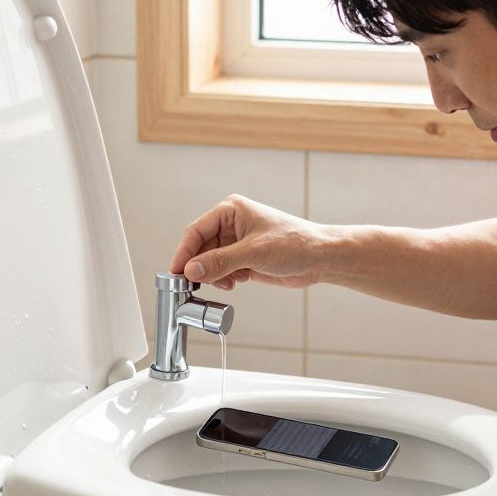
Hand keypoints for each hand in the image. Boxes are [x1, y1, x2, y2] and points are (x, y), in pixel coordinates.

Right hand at [168, 195, 323, 290]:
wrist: (320, 258)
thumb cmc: (294, 243)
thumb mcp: (253, 252)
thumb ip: (219, 262)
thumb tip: (191, 270)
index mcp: (230, 210)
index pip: (196, 231)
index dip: (184, 253)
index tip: (176, 273)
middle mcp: (230, 225)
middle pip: (200, 249)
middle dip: (200, 268)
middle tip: (196, 285)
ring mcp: (237, 243)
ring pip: (210, 262)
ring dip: (215, 276)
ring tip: (229, 282)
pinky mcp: (244, 259)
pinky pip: (222, 271)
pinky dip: (225, 280)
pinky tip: (238, 282)